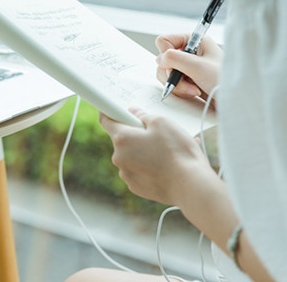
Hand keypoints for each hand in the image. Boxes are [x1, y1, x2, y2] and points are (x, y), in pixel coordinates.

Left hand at [99, 108, 214, 205]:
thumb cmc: (177, 152)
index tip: (111, 109)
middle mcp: (119, 157)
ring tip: (167, 151)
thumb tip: (134, 113)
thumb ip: (144, 115)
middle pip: (122, 140)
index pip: (106, 121)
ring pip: (132, 156)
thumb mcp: (163, 123)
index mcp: (122, 138)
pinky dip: (149, 166)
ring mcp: (126, 174)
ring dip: (144, 151)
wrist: (190, 186)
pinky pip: (139, 171)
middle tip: (155, 133)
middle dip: (136, 134)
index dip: (108, 112)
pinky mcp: (136, 187)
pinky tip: (167, 165)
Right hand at [155, 34, 221, 103]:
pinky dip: (179, 90)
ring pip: (165, 73)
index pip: (165, 41)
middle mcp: (190, 52)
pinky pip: (172, 82)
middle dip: (173, 74)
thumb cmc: (224, 80)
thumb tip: (159, 59)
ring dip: (176, 84)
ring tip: (193, 90)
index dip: (166, 54)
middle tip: (187, 81)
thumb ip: (175, 59)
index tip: (176, 65)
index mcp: (194, 41)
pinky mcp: (187, 79)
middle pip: (163, 59)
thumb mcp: (198, 67)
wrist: (236, 100)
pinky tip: (193, 92)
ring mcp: (187, 66)